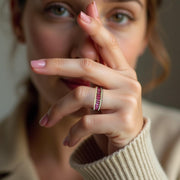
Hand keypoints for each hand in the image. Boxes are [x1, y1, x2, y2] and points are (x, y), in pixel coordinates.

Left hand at [30, 2, 143, 154]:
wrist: (128, 143)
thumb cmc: (112, 115)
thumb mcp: (104, 93)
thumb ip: (95, 75)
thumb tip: (82, 49)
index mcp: (124, 73)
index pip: (109, 46)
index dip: (96, 29)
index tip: (82, 14)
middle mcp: (128, 83)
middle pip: (87, 66)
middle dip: (57, 65)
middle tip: (35, 66)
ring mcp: (128, 101)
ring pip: (80, 96)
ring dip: (58, 110)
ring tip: (47, 121)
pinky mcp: (122, 121)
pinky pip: (86, 122)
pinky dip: (72, 132)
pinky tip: (68, 140)